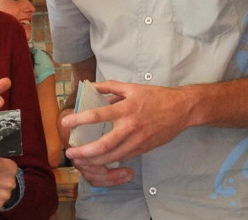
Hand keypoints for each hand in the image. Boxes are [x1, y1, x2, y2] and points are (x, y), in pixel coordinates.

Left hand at [63, 81, 189, 169]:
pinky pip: (124, 157)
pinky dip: (110, 160)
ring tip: (81, 160)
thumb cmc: (155, 96)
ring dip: (94, 160)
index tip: (65, 123)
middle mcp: (130, 126)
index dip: (79, 119)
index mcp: (125, 108)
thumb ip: (109, 86)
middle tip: (71, 153)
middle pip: (103, 144)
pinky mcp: (143, 149)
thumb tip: (90, 86)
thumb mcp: (132, 87)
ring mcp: (137, 140)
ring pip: (113, 156)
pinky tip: (99, 161)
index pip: (97, 115)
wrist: (181, 109)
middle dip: (85, 152)